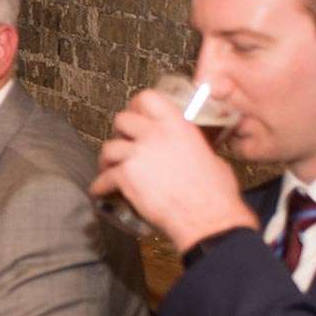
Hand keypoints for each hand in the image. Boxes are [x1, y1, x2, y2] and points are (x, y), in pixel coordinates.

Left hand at [89, 88, 253, 251]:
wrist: (206, 216)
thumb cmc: (215, 192)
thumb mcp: (210, 156)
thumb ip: (192, 146)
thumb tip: (190, 150)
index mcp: (177, 125)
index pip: (148, 98)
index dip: (137, 105)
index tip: (135, 112)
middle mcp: (154, 135)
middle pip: (122, 120)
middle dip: (120, 131)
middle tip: (123, 142)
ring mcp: (137, 155)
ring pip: (108, 148)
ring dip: (107, 158)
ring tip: (110, 166)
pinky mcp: (125, 177)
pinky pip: (103, 178)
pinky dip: (100, 186)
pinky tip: (101, 191)